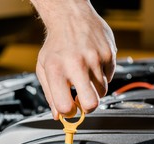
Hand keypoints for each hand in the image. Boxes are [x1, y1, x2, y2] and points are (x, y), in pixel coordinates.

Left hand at [31, 0, 116, 118]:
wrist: (70, 17)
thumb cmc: (56, 44)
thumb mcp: (44, 69)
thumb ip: (50, 94)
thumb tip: (58, 115)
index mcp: (57, 70)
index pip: (66, 106)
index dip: (68, 112)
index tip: (68, 109)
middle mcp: (77, 65)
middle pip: (91, 104)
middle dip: (87, 108)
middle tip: (81, 101)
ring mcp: (95, 59)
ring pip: (102, 92)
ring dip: (93, 90)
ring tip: (84, 78)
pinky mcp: (109, 54)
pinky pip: (110, 78)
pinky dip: (101, 77)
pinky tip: (92, 66)